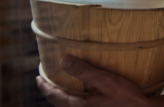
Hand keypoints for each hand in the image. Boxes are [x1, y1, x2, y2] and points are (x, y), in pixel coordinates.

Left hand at [36, 55, 156, 106]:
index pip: (54, 96)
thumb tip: (63, 61)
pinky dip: (70, 97)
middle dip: (49, 91)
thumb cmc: (125, 97)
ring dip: (60, 95)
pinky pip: (76, 105)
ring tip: (59, 84)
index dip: (44, 87)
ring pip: (67, 105)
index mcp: (80, 105)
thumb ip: (84, 71)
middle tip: (45, 80)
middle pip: (58, 102)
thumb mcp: (105, 81)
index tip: (38, 77)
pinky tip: (78, 91)